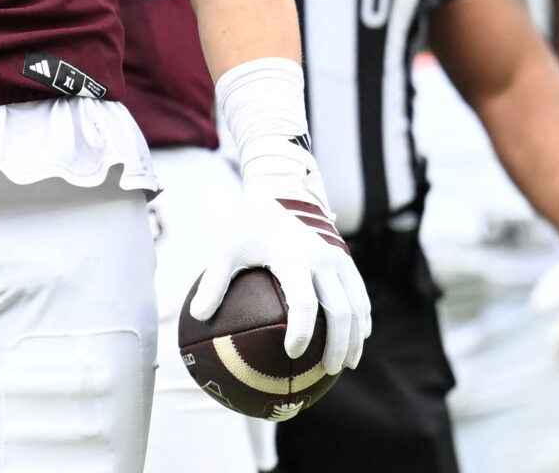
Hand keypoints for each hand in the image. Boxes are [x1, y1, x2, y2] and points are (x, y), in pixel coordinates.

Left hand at [190, 169, 370, 375]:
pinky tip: (357, 337)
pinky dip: (362, 317)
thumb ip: (214, 282)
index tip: (293, 354)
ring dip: (355, 337)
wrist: (282, 189)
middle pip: (340, 311)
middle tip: (329, 370)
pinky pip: (360, 292)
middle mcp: (322, 259)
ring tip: (347, 363)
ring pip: (356, 304)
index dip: (302, 332)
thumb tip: (197, 317)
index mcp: (294, 258)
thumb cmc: (250, 223)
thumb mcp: (228, 248)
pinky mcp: (345, 256)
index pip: (304, 304)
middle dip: (338, 345)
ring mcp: (338, 257)